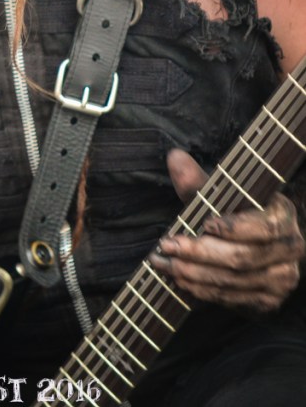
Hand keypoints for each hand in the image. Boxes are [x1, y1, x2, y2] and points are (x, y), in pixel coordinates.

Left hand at [149, 149, 304, 311]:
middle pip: (243, 258)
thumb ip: (197, 179)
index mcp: (283, 215)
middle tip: (168, 245)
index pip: (264, 227)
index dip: (234, 228)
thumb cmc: (230, 210)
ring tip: (167, 264)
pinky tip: (184, 282)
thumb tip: (175, 158)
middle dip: (200, 252)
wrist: (246, 240)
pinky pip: (235, 299)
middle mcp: (290, 249)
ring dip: (196, 274)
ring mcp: (282, 278)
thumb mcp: (217, 193)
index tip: (204, 223)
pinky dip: (205, 291)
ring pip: (236, 281)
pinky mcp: (269, 300)